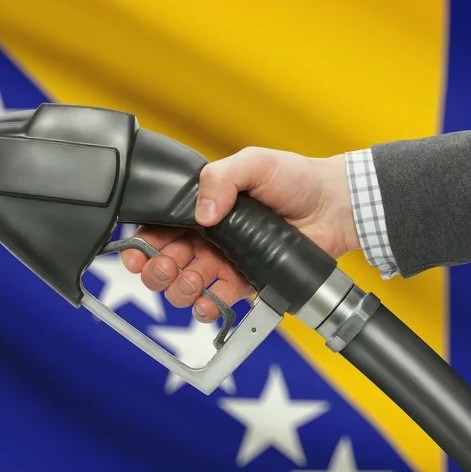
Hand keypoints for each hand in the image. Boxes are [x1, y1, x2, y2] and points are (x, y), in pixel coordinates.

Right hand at [121, 147, 358, 321]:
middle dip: (157, 270)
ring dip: (180, 289)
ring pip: (185, 286)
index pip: (157, 230)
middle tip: (167, 266)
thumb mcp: (253, 163)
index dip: (141, 244)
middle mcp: (207, 239)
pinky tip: (208, 301)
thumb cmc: (295, 179)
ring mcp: (224, 263)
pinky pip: (217, 303)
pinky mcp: (246, 283)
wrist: (334, 205)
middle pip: (164, 263)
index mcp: (200, 209)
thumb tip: (202, 213)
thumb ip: (220, 177)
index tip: (136, 253)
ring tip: (193, 280)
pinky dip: (207, 307)